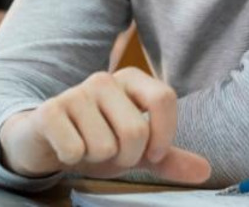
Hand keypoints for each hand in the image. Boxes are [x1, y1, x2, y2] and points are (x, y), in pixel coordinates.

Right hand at [0, 68, 209, 183]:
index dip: (163, 135)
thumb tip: (205, 170)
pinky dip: (72, 158)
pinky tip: (66, 147)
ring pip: (105, 146)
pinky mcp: (49, 111)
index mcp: (131, 80)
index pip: (164, 98)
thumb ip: (169, 158)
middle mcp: (104, 79)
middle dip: (126, 156)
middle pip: (136, 131)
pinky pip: (75, 149)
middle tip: (111, 152)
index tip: (152, 153)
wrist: (44, 139)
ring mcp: (75, 92)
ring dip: (97, 159)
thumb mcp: (135, 150)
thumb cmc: (94, 138)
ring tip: (86, 147)